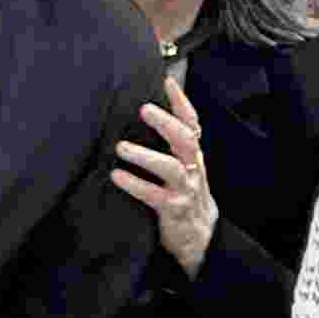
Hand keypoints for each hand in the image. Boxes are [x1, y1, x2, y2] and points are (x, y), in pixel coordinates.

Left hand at [110, 83, 217, 272]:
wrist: (200, 237)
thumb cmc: (184, 195)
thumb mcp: (183, 167)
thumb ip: (169, 146)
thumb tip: (141, 116)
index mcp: (193, 155)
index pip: (192, 123)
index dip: (181, 102)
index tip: (167, 81)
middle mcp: (193, 168)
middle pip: (185, 140)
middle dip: (166, 123)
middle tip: (144, 109)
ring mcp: (186, 189)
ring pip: (171, 168)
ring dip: (146, 156)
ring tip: (121, 148)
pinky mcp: (174, 209)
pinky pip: (155, 195)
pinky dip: (135, 184)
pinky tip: (118, 177)